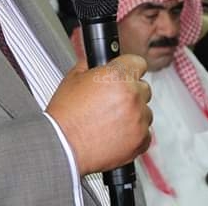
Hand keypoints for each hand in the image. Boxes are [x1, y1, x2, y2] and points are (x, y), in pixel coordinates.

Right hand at [46, 54, 151, 175]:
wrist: (62, 146)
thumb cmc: (66, 115)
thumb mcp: (73, 78)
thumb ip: (93, 65)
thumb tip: (101, 62)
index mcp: (118, 76)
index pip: (138, 63)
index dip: (129, 68)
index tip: (127, 73)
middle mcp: (132, 96)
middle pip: (144, 88)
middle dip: (130, 92)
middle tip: (112, 100)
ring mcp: (138, 119)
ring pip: (145, 111)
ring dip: (133, 114)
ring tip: (111, 120)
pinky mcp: (140, 140)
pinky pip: (145, 132)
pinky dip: (134, 133)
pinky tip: (116, 133)